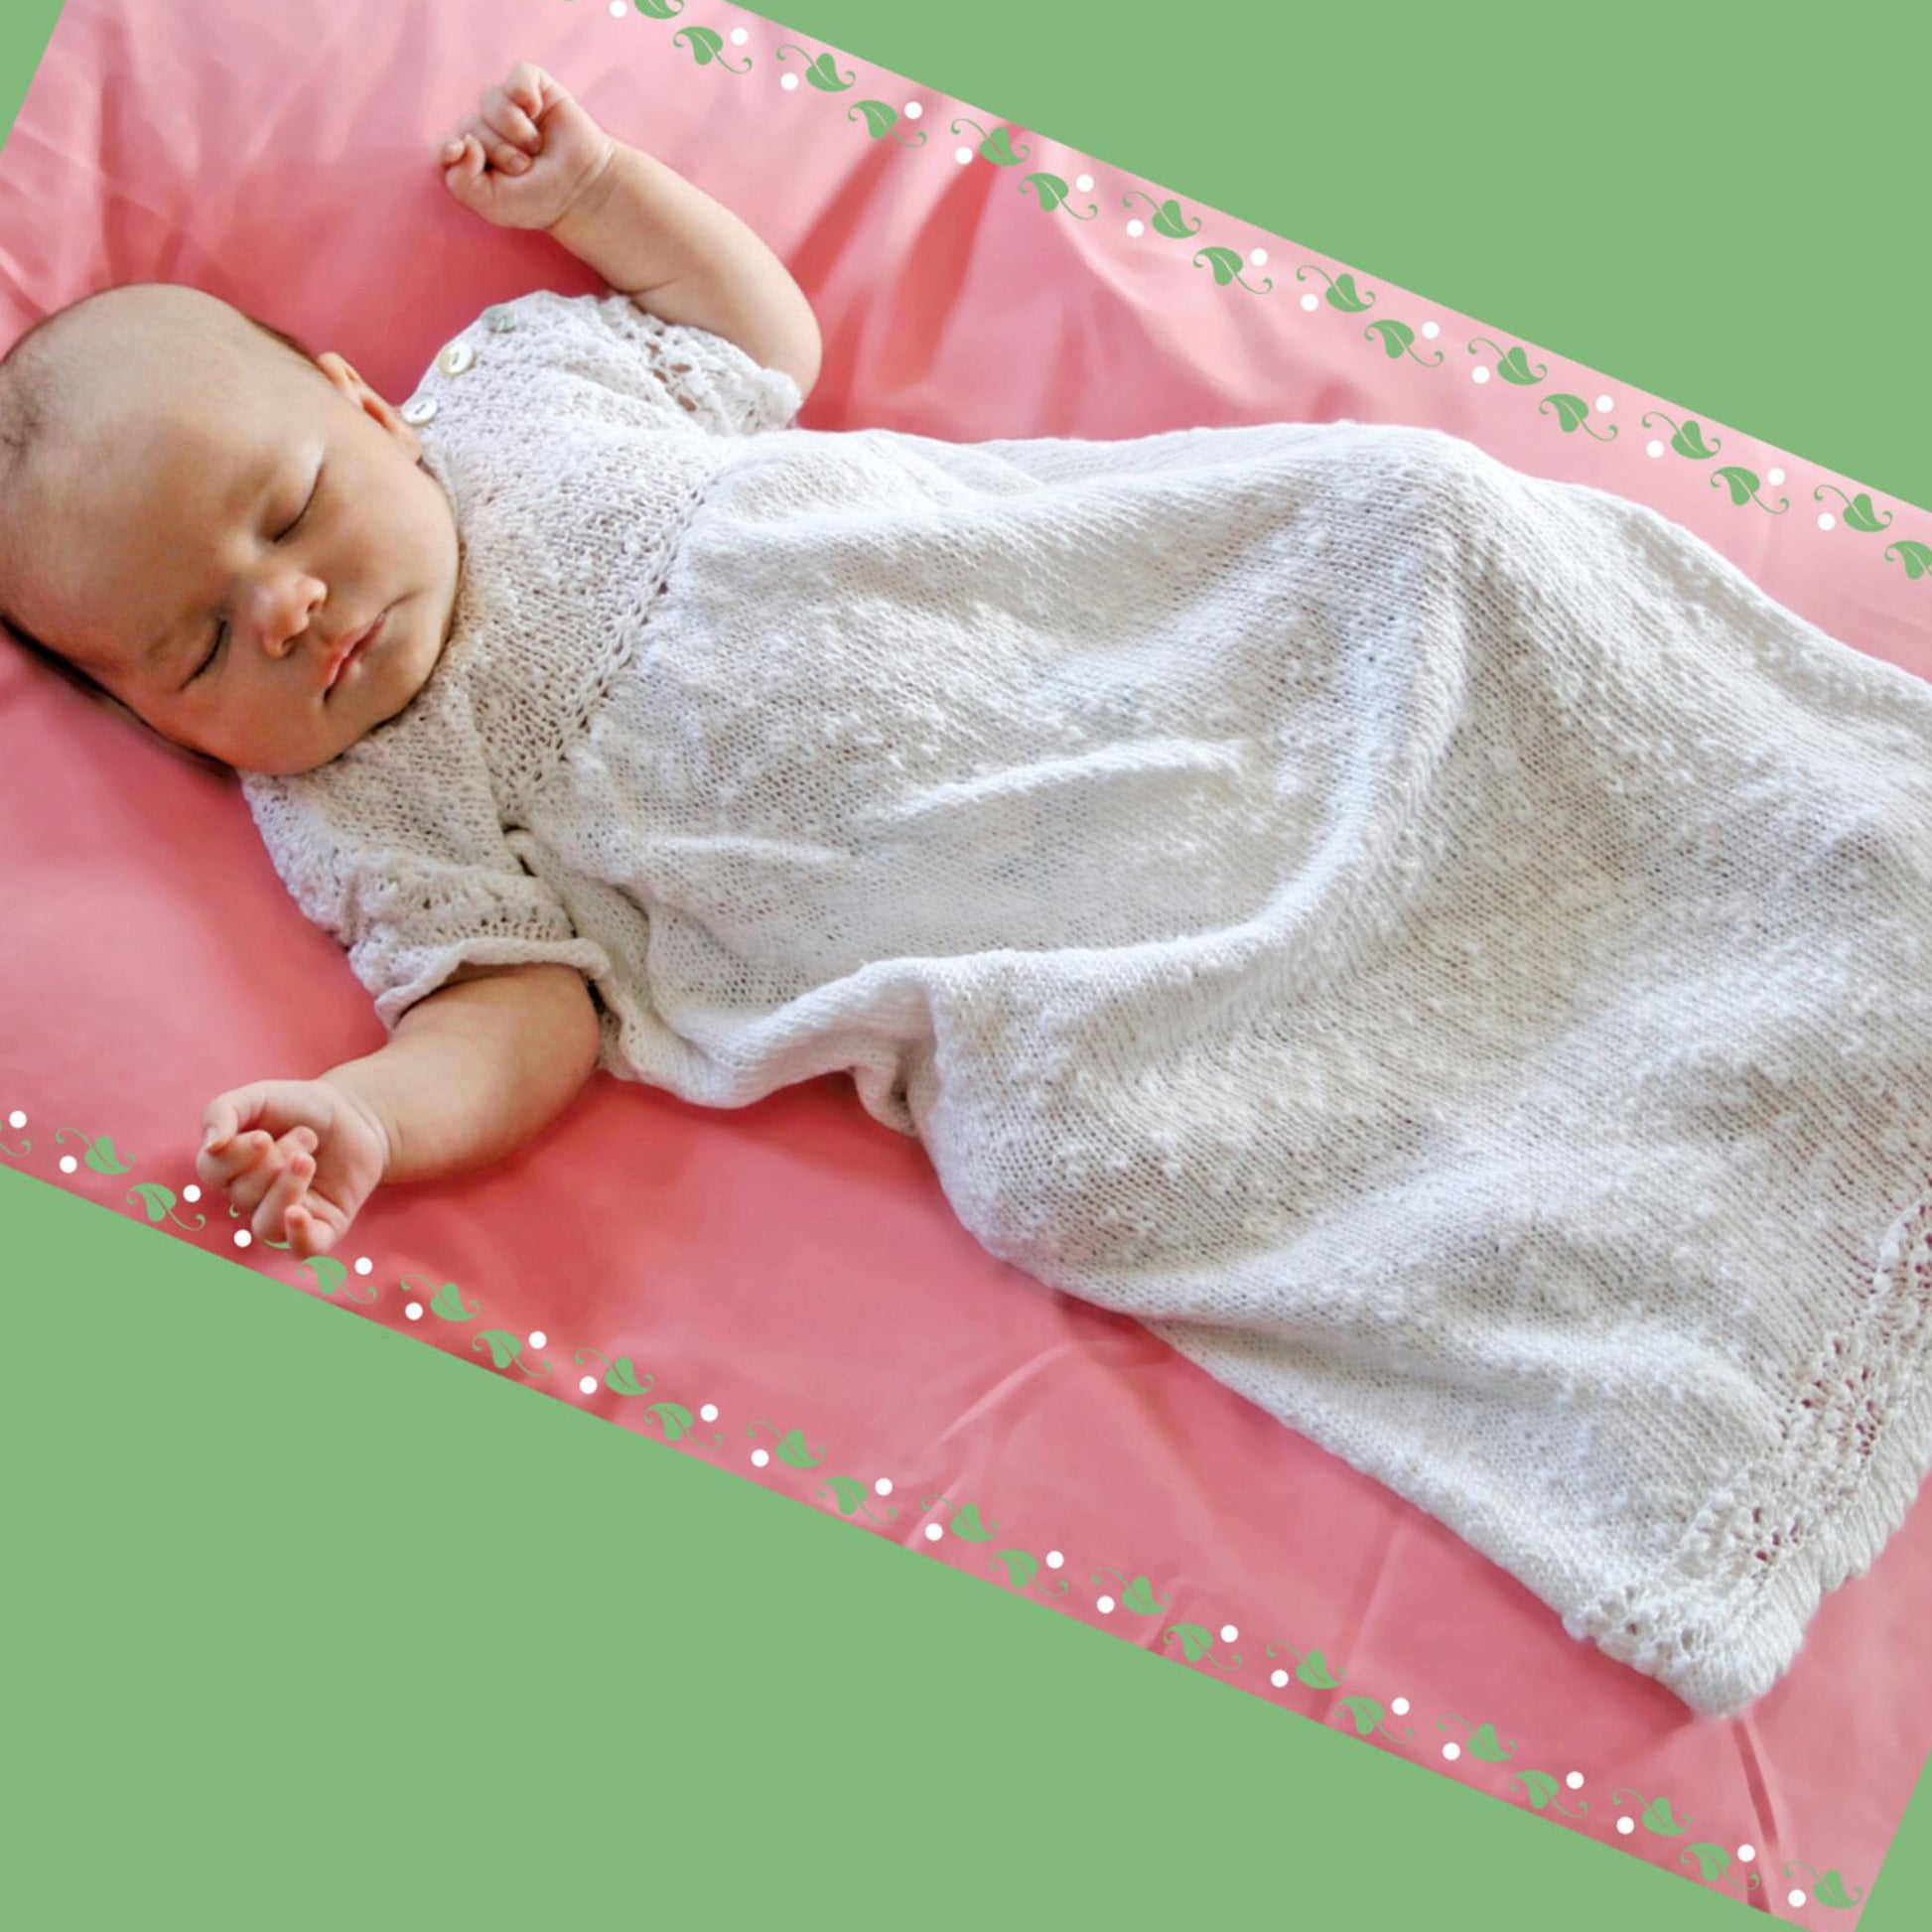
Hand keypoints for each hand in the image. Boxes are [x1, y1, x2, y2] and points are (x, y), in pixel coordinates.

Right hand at [198, 1078, 392, 1259]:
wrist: (355, 1115)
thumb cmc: (300, 1107)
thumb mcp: (258, 1096)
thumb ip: (223, 1111)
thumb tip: (211, 1145)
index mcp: (230, 1169)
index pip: (212, 1173)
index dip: (235, 1156)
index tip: (264, 1136)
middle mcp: (252, 1198)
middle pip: (243, 1194)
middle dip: (275, 1159)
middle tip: (306, 1136)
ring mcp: (285, 1216)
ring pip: (266, 1225)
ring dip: (286, 1189)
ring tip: (308, 1159)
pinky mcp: (322, 1227)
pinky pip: (303, 1249)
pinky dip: (298, 1236)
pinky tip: (300, 1214)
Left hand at [436, 61, 616, 233]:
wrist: (582, 190)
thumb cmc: (538, 200)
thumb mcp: (493, 204)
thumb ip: (462, 182)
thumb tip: (462, 142)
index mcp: (474, 157)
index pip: (446, 146)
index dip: (449, 148)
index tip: (458, 151)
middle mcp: (487, 128)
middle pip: (470, 125)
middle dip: (498, 151)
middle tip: (524, 168)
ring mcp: (510, 106)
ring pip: (491, 100)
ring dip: (513, 128)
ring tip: (535, 148)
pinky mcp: (535, 88)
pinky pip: (518, 75)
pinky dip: (524, 91)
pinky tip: (536, 109)